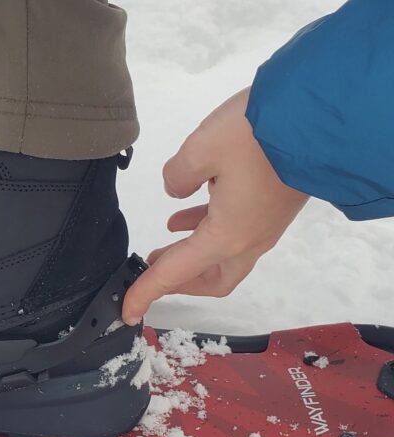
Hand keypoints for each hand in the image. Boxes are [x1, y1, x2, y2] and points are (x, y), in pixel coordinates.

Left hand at [122, 88, 308, 324]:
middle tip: (151, 270)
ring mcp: (266, 223)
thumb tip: (177, 188)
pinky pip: (235, 231)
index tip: (127, 311)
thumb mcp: (201, 149)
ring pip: (223, 256)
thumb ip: (177, 176)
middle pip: (211, 279)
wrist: (320, 114)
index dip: (147, 292)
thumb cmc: (260, 134)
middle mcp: (250, 239)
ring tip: (162, 244)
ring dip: (192, 254)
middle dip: (179, 281)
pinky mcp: (274, 205)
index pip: (176, 274)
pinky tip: (188, 212)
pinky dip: (207, 230)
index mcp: (228, 236)